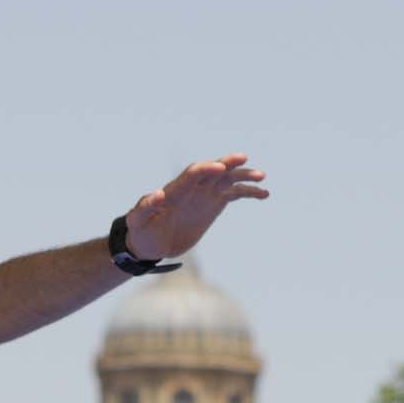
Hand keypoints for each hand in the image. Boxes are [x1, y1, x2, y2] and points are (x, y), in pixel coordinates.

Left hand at [123, 155, 268, 262]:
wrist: (150, 244)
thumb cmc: (141, 231)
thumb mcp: (139, 221)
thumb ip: (146, 207)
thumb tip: (157, 194)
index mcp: (175, 190)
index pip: (192, 174)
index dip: (205, 169)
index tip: (219, 167)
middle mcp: (193, 188)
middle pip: (213, 171)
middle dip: (227, 163)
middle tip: (243, 158)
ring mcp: (204, 195)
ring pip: (228, 180)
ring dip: (243, 177)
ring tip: (261, 177)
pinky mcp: (213, 205)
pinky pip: (234, 194)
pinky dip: (248, 192)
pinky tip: (264, 194)